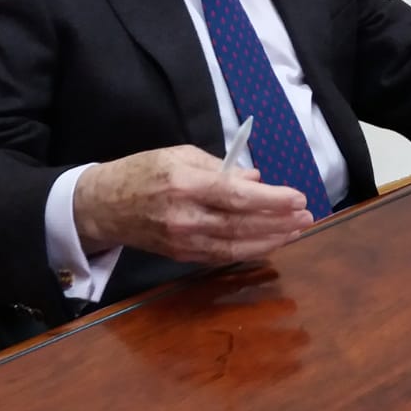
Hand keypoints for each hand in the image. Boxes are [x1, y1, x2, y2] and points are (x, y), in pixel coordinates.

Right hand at [75, 145, 313, 263]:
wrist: (103, 205)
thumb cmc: (142, 171)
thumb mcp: (179, 154)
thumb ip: (219, 167)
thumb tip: (255, 180)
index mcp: (184, 184)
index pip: (236, 196)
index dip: (271, 200)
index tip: (298, 197)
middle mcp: (185, 217)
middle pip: (241, 225)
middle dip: (279, 222)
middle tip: (307, 216)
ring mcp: (183, 241)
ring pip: (236, 246)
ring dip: (271, 240)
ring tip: (297, 231)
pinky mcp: (181, 255)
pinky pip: (222, 256)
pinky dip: (250, 251)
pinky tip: (270, 243)